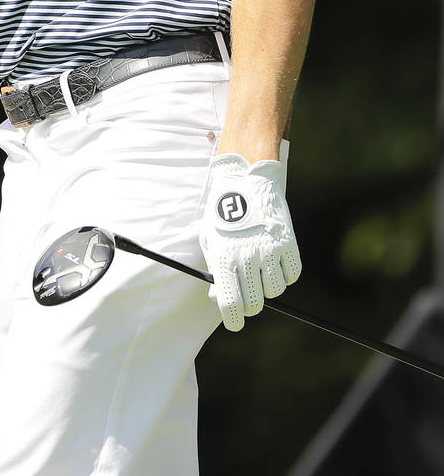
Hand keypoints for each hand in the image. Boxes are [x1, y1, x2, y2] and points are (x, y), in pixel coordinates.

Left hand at [199, 152, 300, 331]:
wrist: (245, 179)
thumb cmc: (222, 212)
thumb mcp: (210, 239)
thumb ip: (215, 271)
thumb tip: (219, 299)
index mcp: (224, 257)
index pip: (231, 304)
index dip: (233, 320)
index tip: (235, 322)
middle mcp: (247, 257)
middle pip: (255, 304)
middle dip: (250, 305)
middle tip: (248, 296)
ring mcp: (269, 250)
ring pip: (274, 291)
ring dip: (267, 287)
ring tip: (260, 271)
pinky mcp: (288, 242)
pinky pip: (292, 274)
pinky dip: (285, 274)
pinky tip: (275, 261)